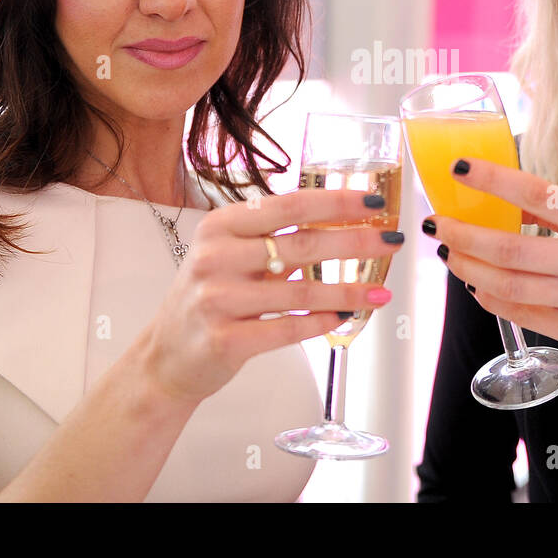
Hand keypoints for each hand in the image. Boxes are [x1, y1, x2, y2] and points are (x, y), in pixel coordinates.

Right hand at [143, 188, 402, 405]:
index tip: (374, 201)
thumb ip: (273, 236)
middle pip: (301, 244)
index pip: (289, 205)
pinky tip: (347, 317)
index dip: (336, 201)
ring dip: (349, 290)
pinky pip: (288, 328)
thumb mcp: (230, 255)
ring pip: (300, 291)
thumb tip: (340, 218)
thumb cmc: (210, 297)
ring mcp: (218, 299)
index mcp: (220, 226)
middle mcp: (216, 257)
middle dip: (355, 241)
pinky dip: (322, 322)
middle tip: (392, 240)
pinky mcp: (225, 340)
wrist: (165, 356)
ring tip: (381, 291)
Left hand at [424, 157, 557, 365]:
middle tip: (437, 224)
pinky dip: (491, 298)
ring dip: (468, 267)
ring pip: (507, 285)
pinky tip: (476, 284)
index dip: (492, 180)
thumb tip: (509, 202)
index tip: (459, 169)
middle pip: (509, 249)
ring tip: (449, 253)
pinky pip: (523, 314)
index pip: (536, 194)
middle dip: (462, 234)